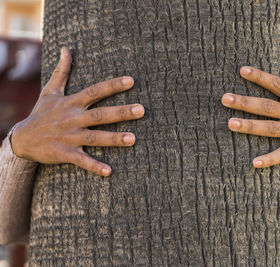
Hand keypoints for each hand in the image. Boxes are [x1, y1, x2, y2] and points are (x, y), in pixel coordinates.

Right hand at [10, 47, 144, 175]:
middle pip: (100, 114)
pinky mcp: (64, 153)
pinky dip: (94, 166)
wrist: (21, 139)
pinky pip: (82, 160)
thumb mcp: (50, 91)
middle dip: (121, 112)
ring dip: (113, 139)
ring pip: (95, 137)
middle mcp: (72, 118)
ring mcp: (69, 137)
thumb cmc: (41, 113)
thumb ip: (62, 71)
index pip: (95, 91)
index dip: (112, 86)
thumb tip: (65, 48)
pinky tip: (109, 172)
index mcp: (71, 103)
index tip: (131, 81)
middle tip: (142, 110)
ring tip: (133, 139)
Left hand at [221, 44, 279, 167]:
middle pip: (267, 106)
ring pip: (269, 128)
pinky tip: (253, 163)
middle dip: (245, 102)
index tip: (241, 70)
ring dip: (249, 127)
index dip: (259, 77)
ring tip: (229, 124)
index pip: (276, 84)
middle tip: (224, 98)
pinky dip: (269, 159)